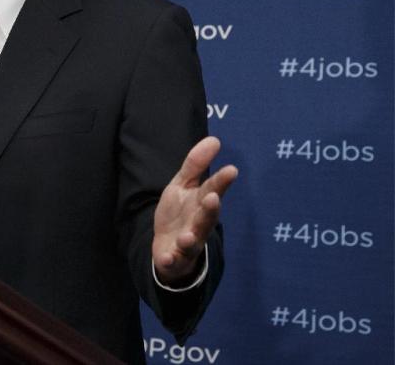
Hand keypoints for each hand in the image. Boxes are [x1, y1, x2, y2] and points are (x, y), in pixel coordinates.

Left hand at [152, 136, 237, 285]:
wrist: (167, 248)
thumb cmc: (179, 214)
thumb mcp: (182, 186)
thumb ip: (195, 165)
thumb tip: (214, 139)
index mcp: (201, 204)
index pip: (212, 190)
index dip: (221, 181)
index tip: (231, 170)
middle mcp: (199, 224)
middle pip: (206, 217)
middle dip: (210, 209)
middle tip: (213, 198)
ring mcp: (188, 242)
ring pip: (192, 241)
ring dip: (191, 238)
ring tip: (187, 235)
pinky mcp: (174, 258)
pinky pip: (173, 260)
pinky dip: (171, 259)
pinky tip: (168, 257)